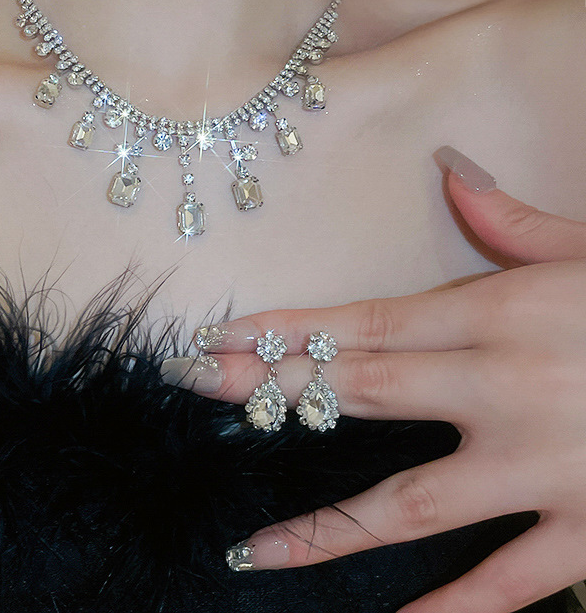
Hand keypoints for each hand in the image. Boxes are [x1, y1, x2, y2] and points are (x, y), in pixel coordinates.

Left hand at [161, 146, 585, 612]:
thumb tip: (451, 169)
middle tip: (196, 395)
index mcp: (499, 316)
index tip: (215, 340)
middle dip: (269, 393)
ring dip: (326, 529)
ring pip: (412, 507)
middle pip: (360, 393)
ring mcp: (544, 470)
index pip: (362, 324)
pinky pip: (509, 584)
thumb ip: (513, 220)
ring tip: (252, 552)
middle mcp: (504, 390)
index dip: (283, 333)